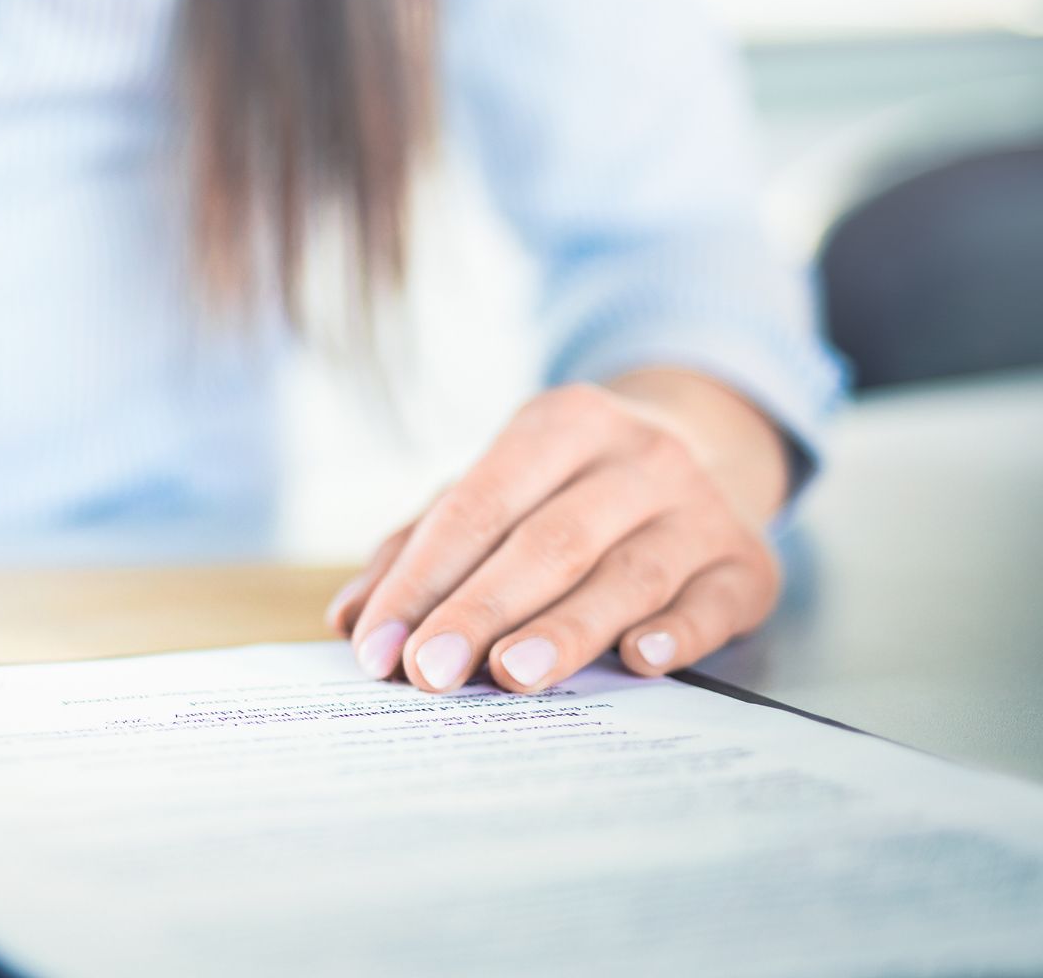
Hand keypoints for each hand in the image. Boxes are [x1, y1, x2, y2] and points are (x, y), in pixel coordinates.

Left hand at [327, 371, 790, 693]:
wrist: (708, 446)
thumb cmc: (568, 487)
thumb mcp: (495, 489)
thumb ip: (417, 548)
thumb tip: (349, 619)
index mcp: (560, 424)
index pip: (477, 507)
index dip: (422, 580)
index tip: (377, 646)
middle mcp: (638, 457)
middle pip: (548, 543)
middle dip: (481, 611)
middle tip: (430, 673)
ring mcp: (700, 510)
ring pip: (627, 575)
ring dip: (565, 629)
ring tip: (512, 674)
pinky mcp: (748, 566)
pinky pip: (712, 602)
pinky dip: (678, 632)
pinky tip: (639, 659)